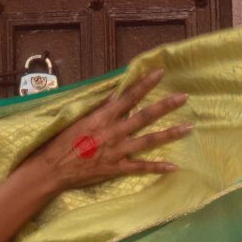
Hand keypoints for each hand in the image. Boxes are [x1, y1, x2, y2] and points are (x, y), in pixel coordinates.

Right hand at [32, 67, 188, 194]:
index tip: (160, 72)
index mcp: (103, 117)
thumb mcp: (78, 119)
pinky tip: (174, 166)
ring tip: (188, 127)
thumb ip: (99, 108)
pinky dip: (157, 167)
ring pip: (149, 140)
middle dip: (166, 105)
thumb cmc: (61, 143)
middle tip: (185, 97)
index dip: (145, 84)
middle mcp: (113, 132)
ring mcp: (117, 151)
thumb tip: (115, 94)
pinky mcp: (117, 168)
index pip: (128, 96)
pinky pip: (141, 168)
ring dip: (170, 134)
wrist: (53, 169)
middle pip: (145, 116)